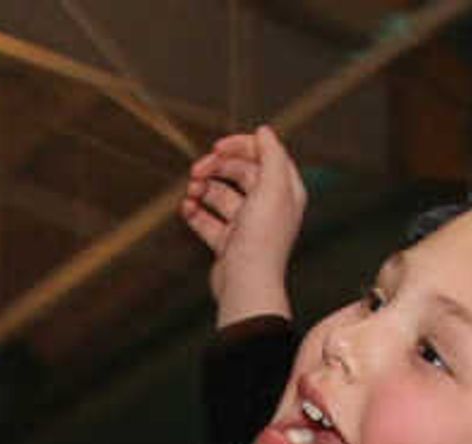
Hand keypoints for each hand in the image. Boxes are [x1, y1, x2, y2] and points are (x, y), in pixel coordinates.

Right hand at [180, 127, 304, 320]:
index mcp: (284, 190)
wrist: (246, 285)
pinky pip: (207, 219)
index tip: (217, 147)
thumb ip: (271, 154)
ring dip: (203, 189)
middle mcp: (267, 205)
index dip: (240, 146)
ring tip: (191, 193)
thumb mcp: (273, 187)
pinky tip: (187, 209)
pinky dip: (195, 212)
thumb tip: (264, 131)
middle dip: (216, 167)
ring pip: (220, 194)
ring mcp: (246, 224)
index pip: (263, 155)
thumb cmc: (262, 239)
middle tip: (196, 170)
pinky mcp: (228, 241)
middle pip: (239, 172)